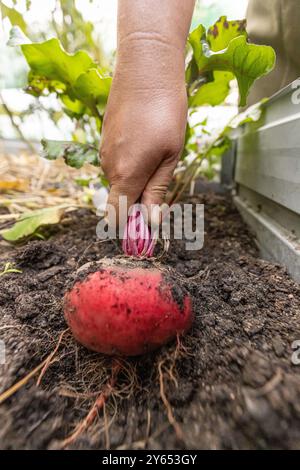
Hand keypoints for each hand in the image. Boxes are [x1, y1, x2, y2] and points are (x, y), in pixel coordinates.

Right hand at [100, 62, 186, 223]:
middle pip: (120, 199)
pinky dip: (131, 166)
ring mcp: (105, 151)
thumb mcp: (170, 156)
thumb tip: (151, 222)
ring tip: (160, 159)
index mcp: (126, 175)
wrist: (146, 69)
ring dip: (137, 182)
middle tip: (164, 194)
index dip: (129, 229)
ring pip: (120, 181)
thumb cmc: (165, 112)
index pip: (117, 216)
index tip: (146, 234)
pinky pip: (117, 164)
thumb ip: (156, 190)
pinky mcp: (106, 140)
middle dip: (138, 205)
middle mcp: (109, 166)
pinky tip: (148, 146)